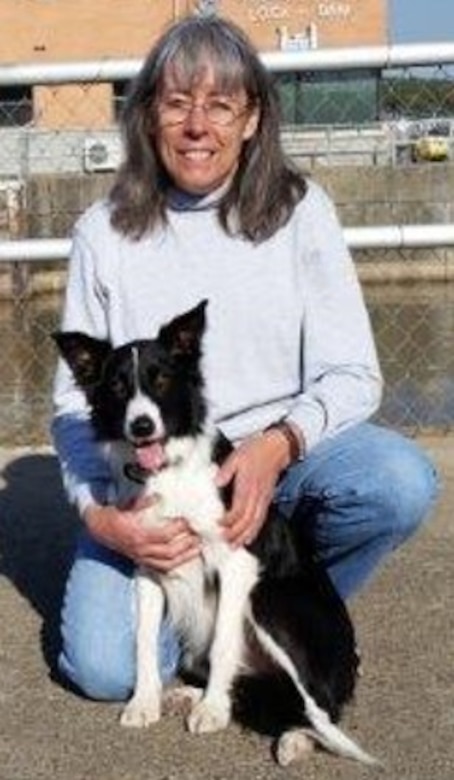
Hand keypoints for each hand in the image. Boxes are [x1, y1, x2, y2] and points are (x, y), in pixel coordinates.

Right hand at [83, 497, 200, 571]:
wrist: (98, 529)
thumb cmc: (113, 516)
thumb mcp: (127, 505)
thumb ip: (144, 502)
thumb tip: (159, 497)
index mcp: (138, 534)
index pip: (164, 534)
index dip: (179, 528)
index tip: (190, 520)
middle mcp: (141, 549)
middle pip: (170, 550)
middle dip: (187, 543)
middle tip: (200, 533)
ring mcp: (141, 556)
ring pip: (168, 562)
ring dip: (185, 555)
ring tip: (198, 546)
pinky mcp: (141, 560)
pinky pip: (161, 567)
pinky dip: (175, 564)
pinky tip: (186, 558)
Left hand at [216, 430, 291, 547]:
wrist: (276, 448)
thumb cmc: (256, 450)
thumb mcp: (236, 456)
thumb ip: (226, 470)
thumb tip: (216, 482)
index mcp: (248, 485)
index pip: (239, 509)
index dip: (228, 520)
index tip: (217, 524)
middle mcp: (257, 495)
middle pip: (247, 520)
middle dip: (235, 533)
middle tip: (224, 541)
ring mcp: (264, 498)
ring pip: (255, 523)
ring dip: (244, 536)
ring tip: (234, 545)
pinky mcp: (267, 499)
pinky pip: (261, 519)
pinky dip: (255, 531)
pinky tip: (248, 538)